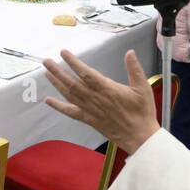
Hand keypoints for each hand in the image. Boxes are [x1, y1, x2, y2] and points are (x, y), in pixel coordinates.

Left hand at [44, 50, 159, 154]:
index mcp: (107, 89)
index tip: (63, 53)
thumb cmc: (143, 112)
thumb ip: (134, 69)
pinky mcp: (89, 120)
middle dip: (58, 71)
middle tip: (46, 61)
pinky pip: (71, 112)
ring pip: (69, 95)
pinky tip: (48, 101)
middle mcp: (95, 98)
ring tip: (47, 73)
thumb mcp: (143, 88)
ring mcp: (90, 110)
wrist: (140, 136)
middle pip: (72, 82)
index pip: (86, 73)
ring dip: (57, 83)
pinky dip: (58, 106)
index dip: (73, 62)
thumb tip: (130, 52)